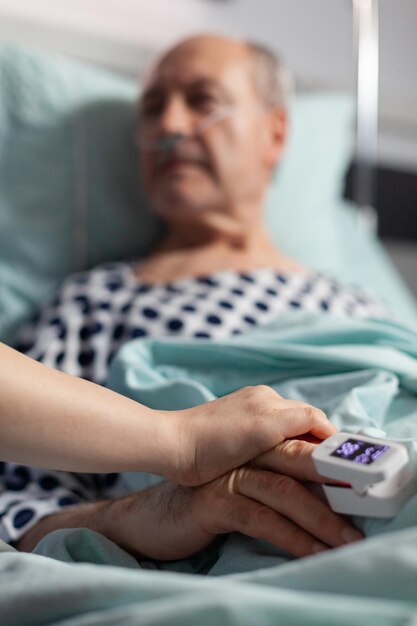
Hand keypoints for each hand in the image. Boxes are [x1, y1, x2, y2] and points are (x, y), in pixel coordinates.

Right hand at [94, 440, 361, 561]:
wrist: (149, 512)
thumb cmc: (200, 496)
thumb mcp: (240, 474)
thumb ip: (271, 466)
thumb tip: (311, 478)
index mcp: (250, 436)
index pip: (299, 437)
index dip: (329, 456)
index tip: (356, 478)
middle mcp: (241, 450)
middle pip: (298, 459)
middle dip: (335, 483)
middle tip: (364, 506)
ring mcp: (228, 473)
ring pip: (285, 489)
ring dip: (322, 518)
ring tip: (346, 539)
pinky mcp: (215, 500)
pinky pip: (262, 519)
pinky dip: (292, 537)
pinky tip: (312, 552)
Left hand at [168, 385, 336, 484]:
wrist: (171, 447)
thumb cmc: (212, 443)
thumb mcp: (262, 431)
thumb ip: (298, 423)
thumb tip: (328, 431)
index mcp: (269, 400)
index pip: (313, 417)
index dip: (330, 438)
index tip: (344, 461)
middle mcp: (261, 400)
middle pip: (302, 420)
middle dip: (317, 441)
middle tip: (329, 469)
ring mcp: (246, 410)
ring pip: (286, 427)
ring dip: (298, 444)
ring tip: (306, 470)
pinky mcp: (234, 424)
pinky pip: (268, 432)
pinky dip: (279, 445)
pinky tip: (275, 462)